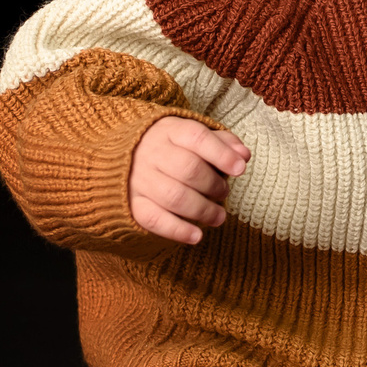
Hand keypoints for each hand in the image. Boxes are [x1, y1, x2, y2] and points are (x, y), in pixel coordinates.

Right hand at [130, 117, 250, 245]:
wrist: (122, 156)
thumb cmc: (171, 147)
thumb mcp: (194, 136)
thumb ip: (222, 143)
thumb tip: (244, 155)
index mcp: (170, 131)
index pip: (197, 138)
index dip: (221, 154)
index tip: (240, 169)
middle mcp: (152, 153)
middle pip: (188, 169)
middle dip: (214, 185)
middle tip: (223, 193)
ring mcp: (139, 179)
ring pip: (174, 197)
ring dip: (203, 210)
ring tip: (219, 217)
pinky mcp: (133, 203)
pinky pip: (154, 220)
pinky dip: (178, 230)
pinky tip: (197, 236)